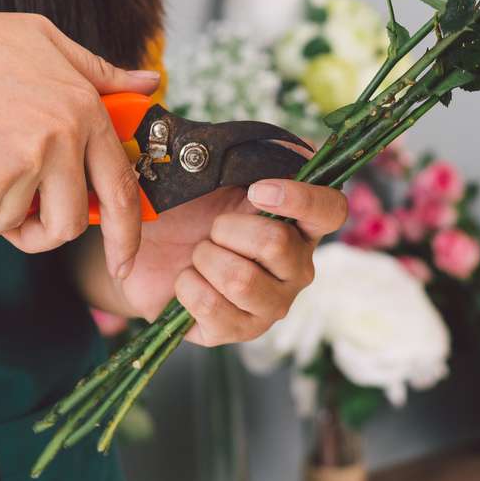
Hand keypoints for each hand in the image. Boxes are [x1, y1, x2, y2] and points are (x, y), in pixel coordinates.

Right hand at [0, 6, 157, 278]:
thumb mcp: (42, 40)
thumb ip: (97, 70)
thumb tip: (150, 83)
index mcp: (83, 107)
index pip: (121, 185)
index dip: (126, 233)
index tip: (123, 260)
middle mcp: (61, 137)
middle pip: (70, 222)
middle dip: (42, 235)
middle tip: (16, 227)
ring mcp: (24, 162)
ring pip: (19, 225)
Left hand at [116, 178, 347, 347]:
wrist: (148, 248)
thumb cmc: (189, 207)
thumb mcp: (214, 172)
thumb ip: (251, 156)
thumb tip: (296, 149)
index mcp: (300, 224)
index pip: (331, 210)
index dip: (300, 199)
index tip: (256, 191)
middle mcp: (296, 267)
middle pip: (276, 244)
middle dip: (226, 228)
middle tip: (211, 230)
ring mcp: (271, 304)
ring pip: (240, 279)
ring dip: (204, 258)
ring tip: (198, 257)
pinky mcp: (238, 331)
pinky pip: (212, 306)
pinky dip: (186, 285)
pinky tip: (187, 281)